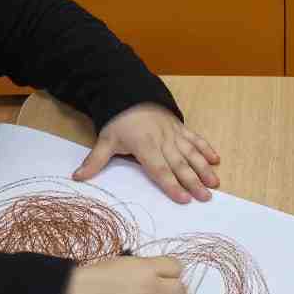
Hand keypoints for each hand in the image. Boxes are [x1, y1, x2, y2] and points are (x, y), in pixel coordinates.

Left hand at [74, 104, 220, 203]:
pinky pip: (195, 139)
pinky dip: (206, 148)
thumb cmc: (119, 122)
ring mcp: (174, 134)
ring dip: (204, 168)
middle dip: (193, 182)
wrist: (131, 95)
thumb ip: (95, 161)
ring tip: (214, 183)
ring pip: (191, 153)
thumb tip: (77, 177)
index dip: (171, 185)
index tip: (183, 199)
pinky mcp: (180, 128)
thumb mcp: (106, 140)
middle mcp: (163, 141)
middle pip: (180, 165)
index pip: (160, 169)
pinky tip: (216, 160)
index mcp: (145, 146)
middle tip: (205, 198)